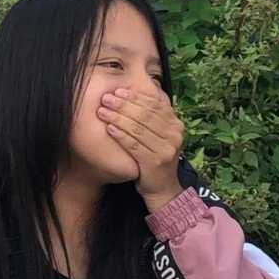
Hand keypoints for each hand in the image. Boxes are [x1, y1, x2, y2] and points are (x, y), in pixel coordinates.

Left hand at [99, 87, 184, 208]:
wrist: (163, 188)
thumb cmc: (156, 157)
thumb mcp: (160, 135)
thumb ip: (153, 117)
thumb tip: (133, 91)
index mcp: (176, 125)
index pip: (155, 104)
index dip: (135, 96)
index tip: (118, 90)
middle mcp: (174, 136)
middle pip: (145, 115)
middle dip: (123, 105)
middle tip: (106, 98)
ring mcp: (166, 150)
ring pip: (138, 128)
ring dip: (118, 118)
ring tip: (102, 111)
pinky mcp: (154, 162)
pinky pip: (134, 145)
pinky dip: (121, 135)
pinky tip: (109, 128)